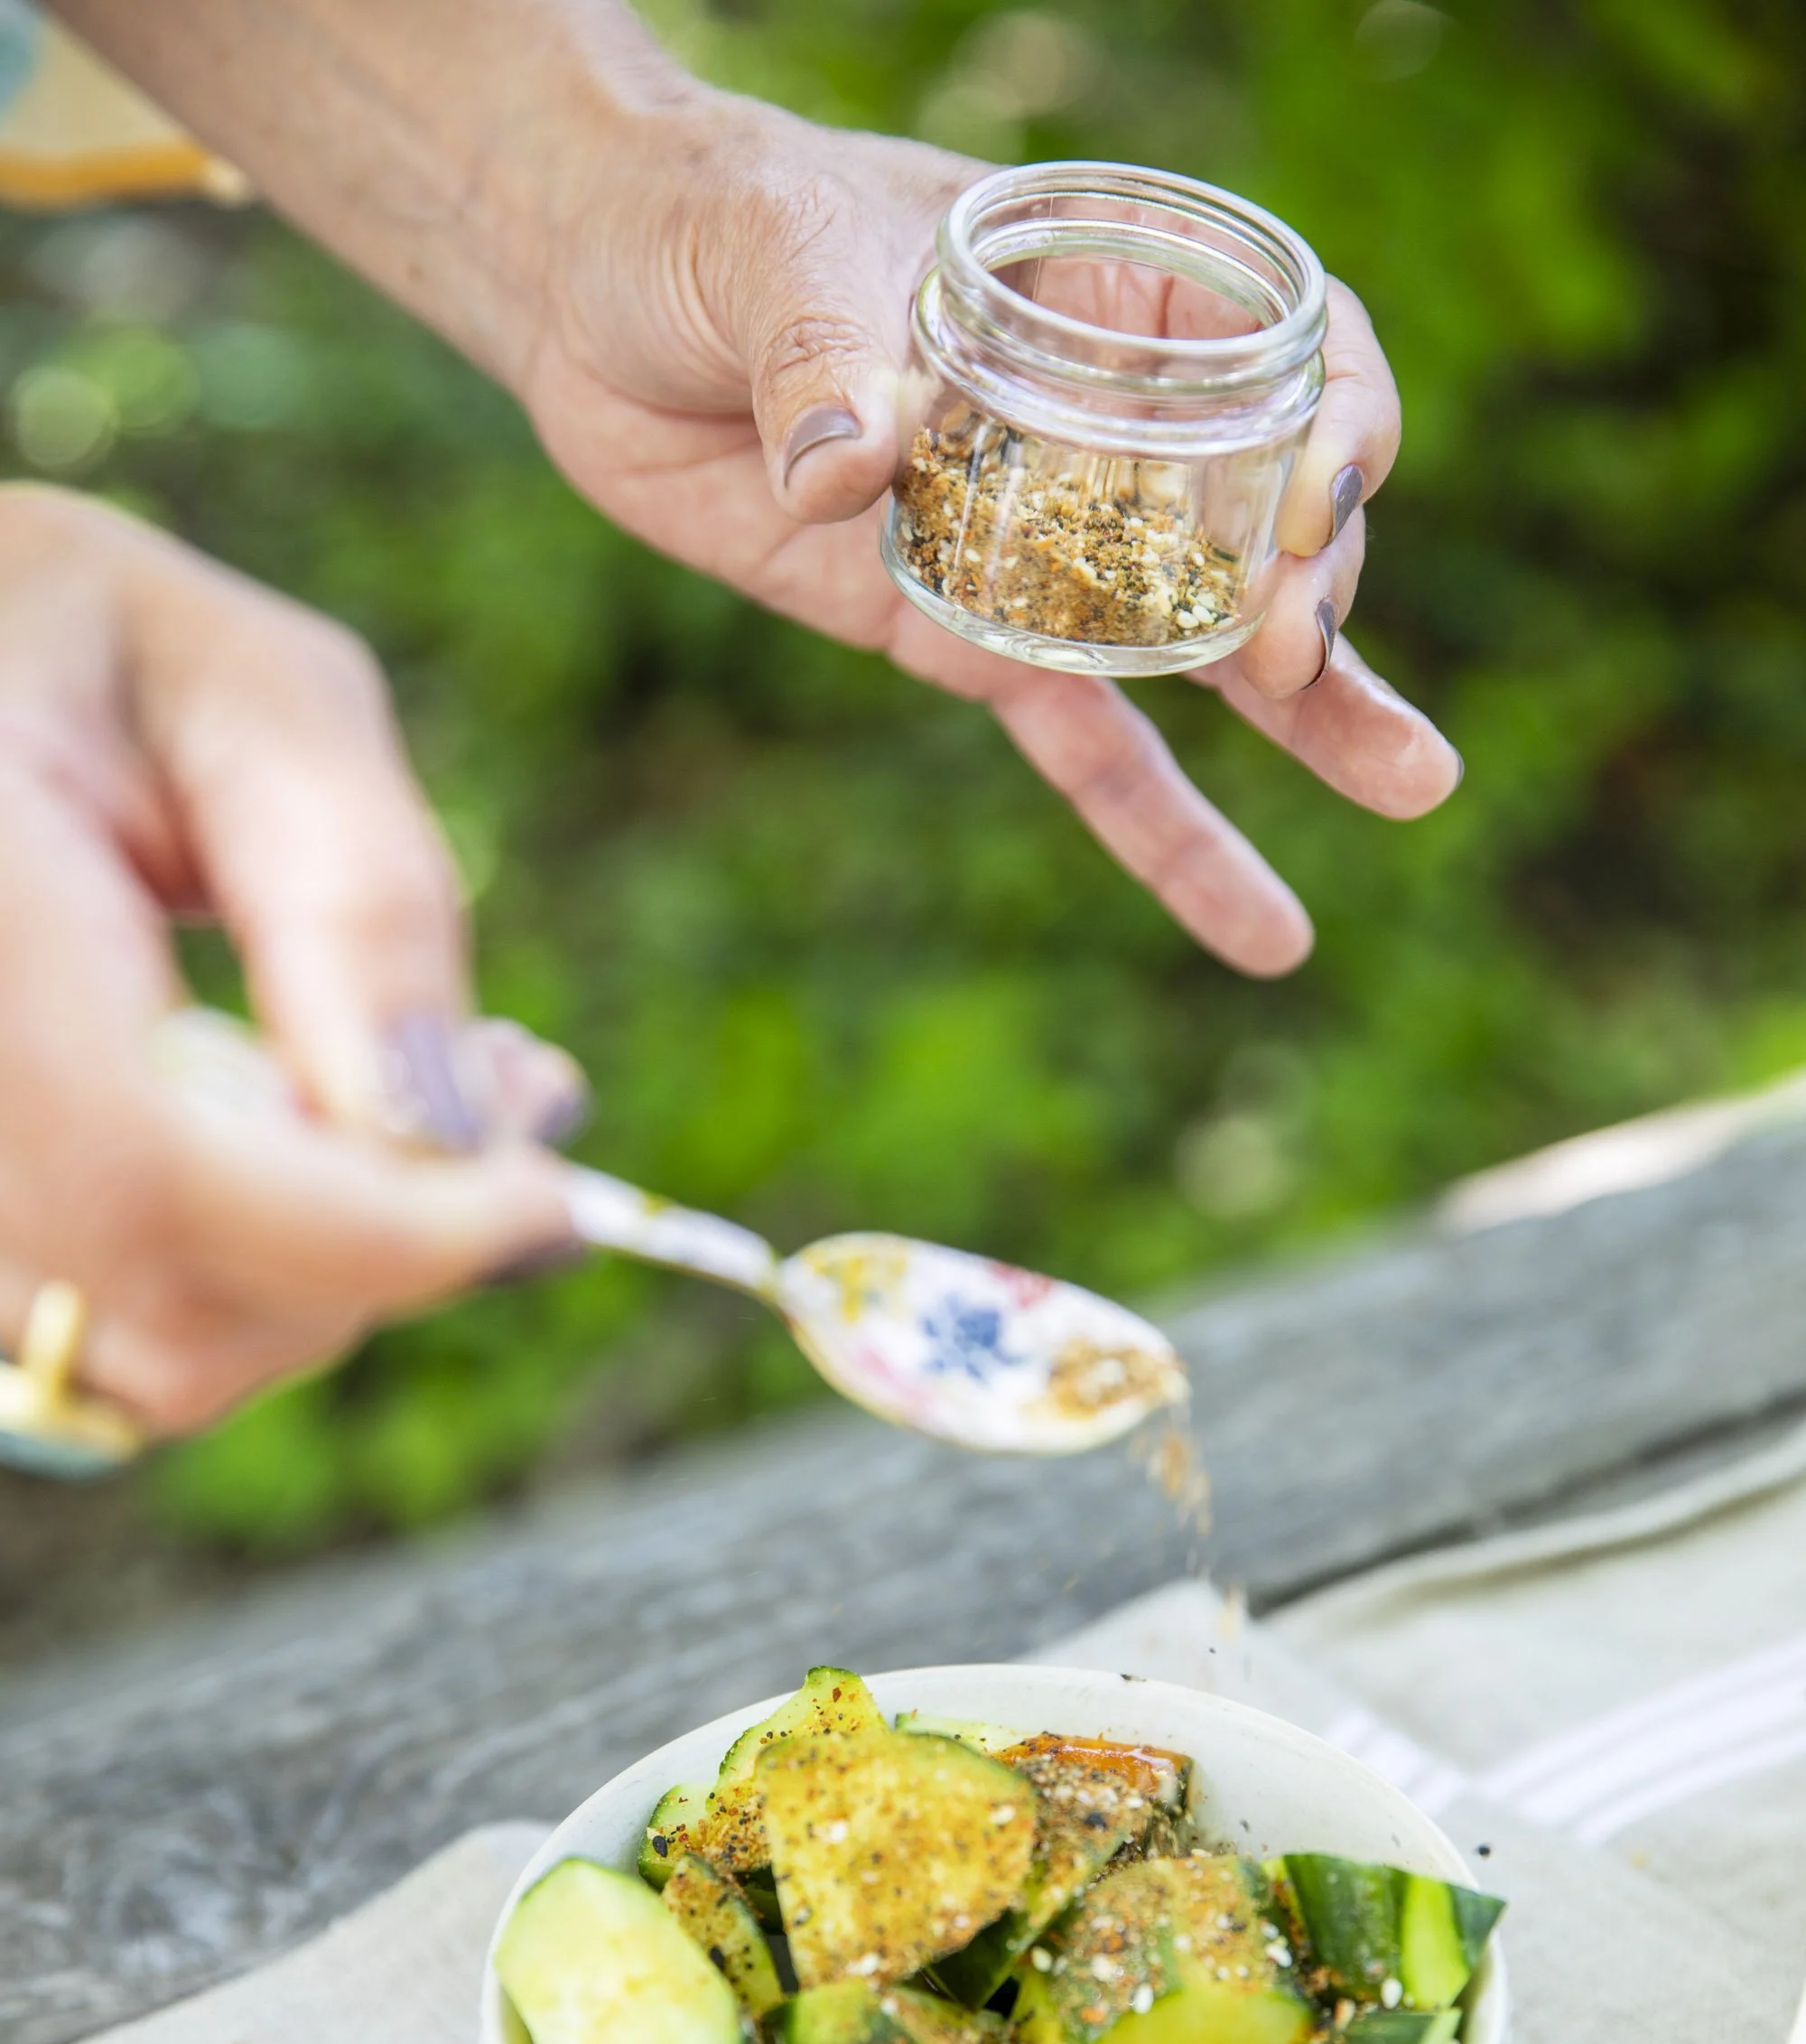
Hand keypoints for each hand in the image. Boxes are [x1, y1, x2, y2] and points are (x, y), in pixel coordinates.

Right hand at [0, 489, 580, 1437]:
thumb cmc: (93, 644)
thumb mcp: (259, 698)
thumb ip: (361, 909)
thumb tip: (462, 1144)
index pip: (153, 1166)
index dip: (377, 1230)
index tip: (551, 1196)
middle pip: (162, 1310)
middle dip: (387, 1250)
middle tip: (512, 1090)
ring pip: (145, 1358)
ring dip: (337, 1274)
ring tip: (429, 1095)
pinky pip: (120, 1335)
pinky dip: (262, 1279)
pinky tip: (324, 1145)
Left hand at [523, 92, 1458, 979]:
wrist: (601, 310)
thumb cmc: (704, 227)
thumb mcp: (766, 253)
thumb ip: (820, 358)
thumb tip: (848, 469)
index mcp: (1108, 295)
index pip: (1285, 345)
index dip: (1332, 417)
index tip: (1314, 498)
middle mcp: (1112, 428)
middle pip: (1267, 513)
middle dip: (1311, 587)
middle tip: (1295, 657)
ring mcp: (1052, 547)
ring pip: (1213, 649)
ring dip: (1319, 720)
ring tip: (1417, 788)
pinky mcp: (975, 644)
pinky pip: (1090, 750)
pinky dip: (1168, 838)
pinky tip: (1260, 927)